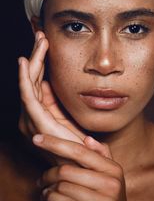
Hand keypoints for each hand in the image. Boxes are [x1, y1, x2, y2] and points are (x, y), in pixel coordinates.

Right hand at [18, 31, 84, 145]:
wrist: (81, 165)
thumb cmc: (78, 142)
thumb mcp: (70, 116)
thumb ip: (60, 101)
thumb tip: (53, 82)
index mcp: (43, 110)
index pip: (38, 80)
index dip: (41, 60)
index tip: (47, 41)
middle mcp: (32, 112)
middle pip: (32, 77)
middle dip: (36, 55)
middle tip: (41, 35)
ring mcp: (31, 116)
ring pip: (29, 81)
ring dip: (34, 59)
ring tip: (39, 39)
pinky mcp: (35, 120)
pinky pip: (27, 94)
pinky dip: (25, 77)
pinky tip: (25, 61)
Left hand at [33, 134, 126, 200]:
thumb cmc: (109, 195)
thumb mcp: (111, 174)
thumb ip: (101, 155)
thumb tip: (87, 139)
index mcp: (113, 168)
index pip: (79, 151)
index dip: (55, 143)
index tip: (37, 139)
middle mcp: (110, 184)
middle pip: (66, 171)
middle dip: (48, 174)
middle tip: (41, 179)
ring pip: (61, 188)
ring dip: (48, 189)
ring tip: (46, 191)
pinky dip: (51, 200)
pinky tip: (49, 199)